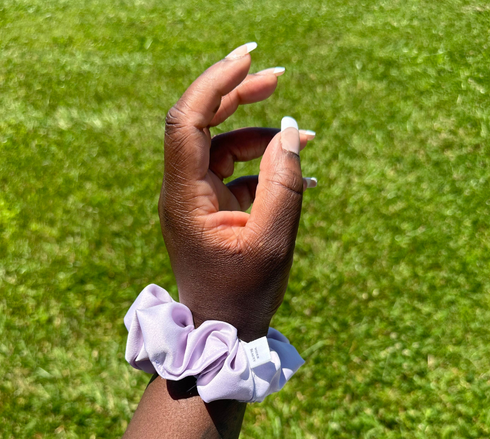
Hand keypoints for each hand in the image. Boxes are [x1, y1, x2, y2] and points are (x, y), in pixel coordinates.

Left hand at [160, 43, 313, 340]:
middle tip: (277, 74)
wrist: (223, 329)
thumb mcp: (273, 241)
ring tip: (307, 137)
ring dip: (260, 134)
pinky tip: (296, 173)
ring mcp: (194, 198)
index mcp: (185, 197)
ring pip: (221, 146)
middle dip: (238, 95)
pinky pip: (234, 172)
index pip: (188, 121)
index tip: (249, 58)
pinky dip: (263, 166)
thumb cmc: (244, 295)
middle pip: (202, 123)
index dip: (215, 84)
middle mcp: (182, 191)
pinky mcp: (210, 207)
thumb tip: (290, 131)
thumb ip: (284, 183)